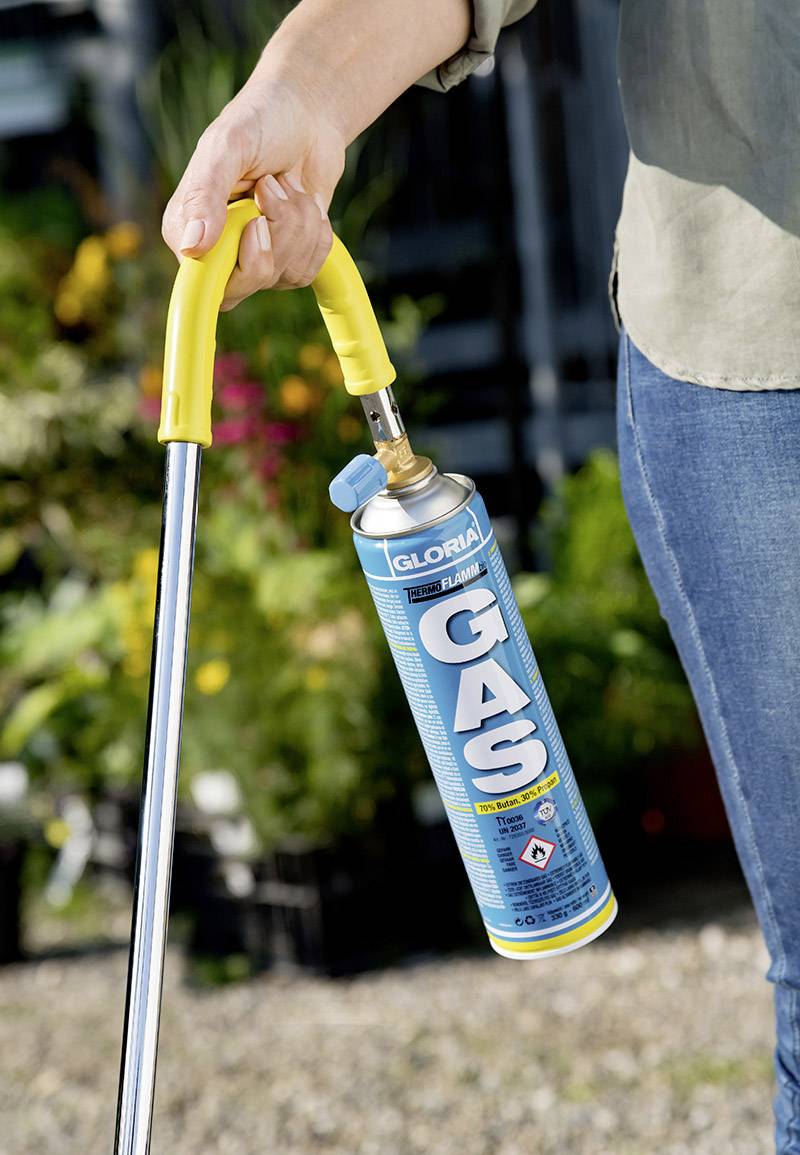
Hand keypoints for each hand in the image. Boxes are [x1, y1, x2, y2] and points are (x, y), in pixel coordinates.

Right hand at [161, 78, 341, 308]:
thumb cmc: (260, 121)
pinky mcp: (288, 261)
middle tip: (271, 186)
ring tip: (288, 184)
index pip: (202, 281)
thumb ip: (204, 193)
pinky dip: (317, 234)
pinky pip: (308, 270)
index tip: (256, 221)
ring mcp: (255, 259)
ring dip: (300, 222)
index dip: (236, 261)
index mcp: (187, 226)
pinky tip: (306, 201)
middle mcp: (218, 251)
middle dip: (276, 231)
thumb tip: (192, 246)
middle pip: (249, 282)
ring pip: (285, 274)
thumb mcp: (227, 146)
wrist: (307, 115)